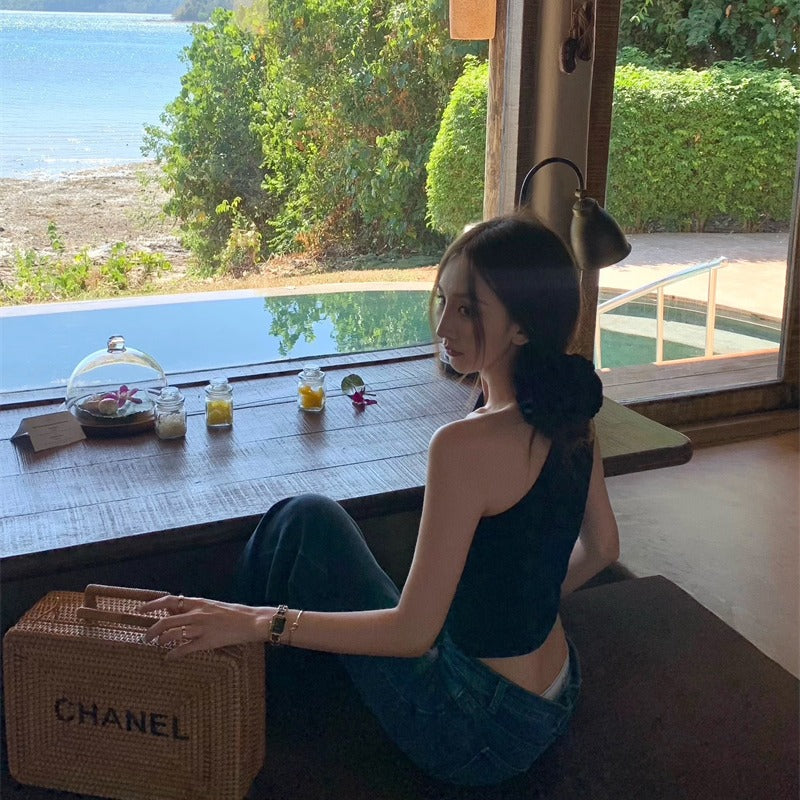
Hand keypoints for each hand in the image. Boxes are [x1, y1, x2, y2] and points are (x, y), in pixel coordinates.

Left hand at [139, 594, 266, 658]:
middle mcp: (197, 614)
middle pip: (166, 621)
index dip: (152, 605)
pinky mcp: (207, 641)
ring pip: (172, 635)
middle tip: (145, 637)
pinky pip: (184, 649)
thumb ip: (194, 608)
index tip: (140, 609)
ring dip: (161, 641)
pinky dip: (173, 654)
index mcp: (198, 602)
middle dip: (152, 630)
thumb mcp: (211, 606)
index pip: (170, 601)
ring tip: (158, 646)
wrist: (251, 621)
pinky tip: (169, 658)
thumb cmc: (233, 614)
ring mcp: (201, 628)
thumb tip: (176, 610)